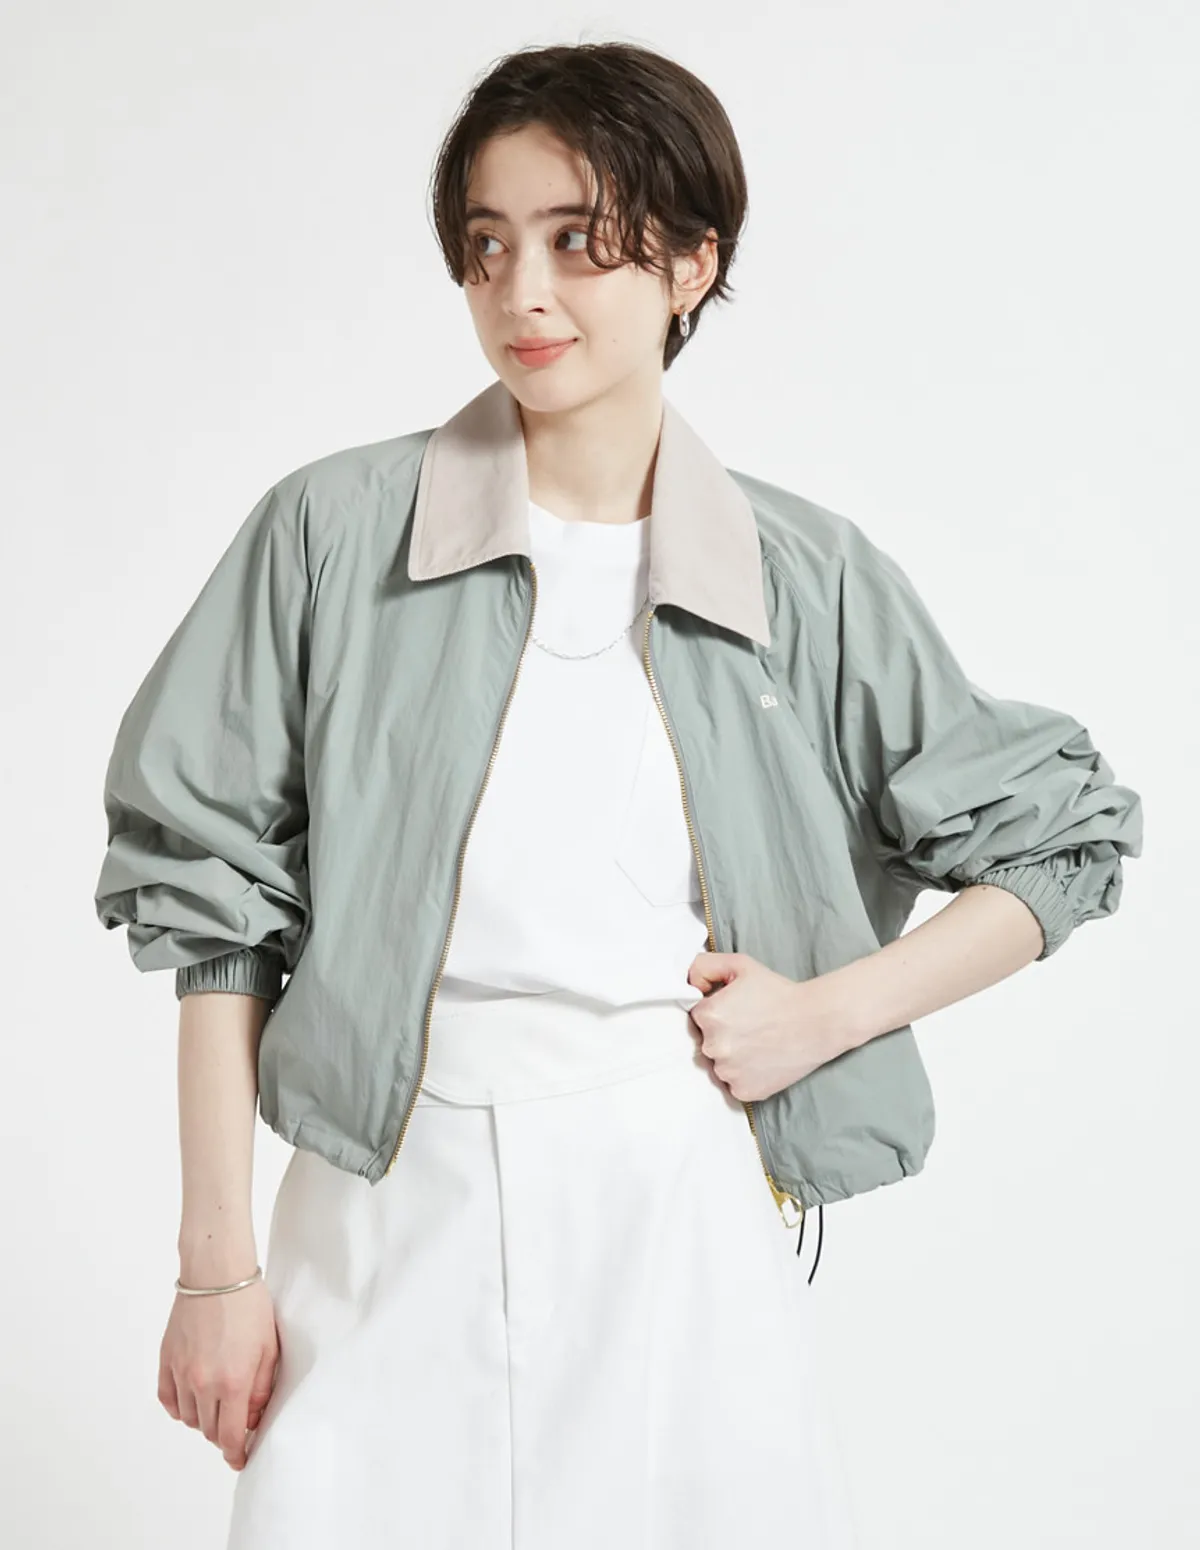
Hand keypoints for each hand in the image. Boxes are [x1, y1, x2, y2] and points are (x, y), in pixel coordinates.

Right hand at [159, 1273, 279, 1471]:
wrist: (217, 1275)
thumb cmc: (249, 1306)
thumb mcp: (268, 1348)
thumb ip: (260, 1388)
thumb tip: (251, 1417)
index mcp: (232, 1382)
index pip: (229, 1435)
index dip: (234, 1453)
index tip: (239, 1459)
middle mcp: (203, 1383)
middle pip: (208, 1430)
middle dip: (223, 1434)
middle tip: (234, 1425)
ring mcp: (181, 1373)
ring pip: (189, 1418)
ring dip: (203, 1420)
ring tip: (217, 1406)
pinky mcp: (166, 1360)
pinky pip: (168, 1400)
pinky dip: (180, 1407)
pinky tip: (192, 1400)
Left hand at [686, 951, 854, 1101]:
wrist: (817, 1021)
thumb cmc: (780, 993)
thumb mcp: (740, 965)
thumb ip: (704, 966)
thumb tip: (688, 985)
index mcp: (708, 1016)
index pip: (698, 1017)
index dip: (718, 1012)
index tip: (739, 1011)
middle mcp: (714, 1046)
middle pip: (707, 1042)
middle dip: (724, 1034)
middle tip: (752, 1026)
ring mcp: (729, 1072)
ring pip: (720, 1064)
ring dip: (733, 1056)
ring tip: (760, 1043)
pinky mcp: (744, 1091)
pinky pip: (734, 1084)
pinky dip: (746, 1075)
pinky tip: (763, 1059)